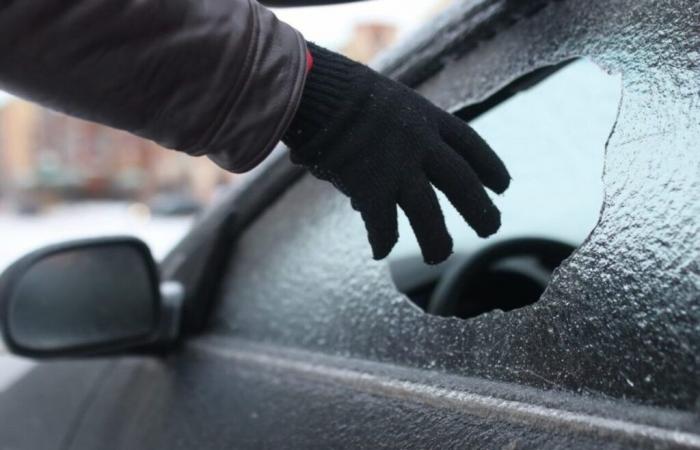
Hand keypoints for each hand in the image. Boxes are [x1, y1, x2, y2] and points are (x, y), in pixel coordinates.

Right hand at [284, 43, 509, 263]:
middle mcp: (420, 144)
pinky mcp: (372, 188)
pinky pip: (384, 225)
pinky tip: (380, 252)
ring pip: (428, 214)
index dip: (489, 166)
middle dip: (480, 209)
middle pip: (462, 183)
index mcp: (427, 117)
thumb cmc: (342, 93)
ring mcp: (398, 167)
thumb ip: (394, 138)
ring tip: (439, 256)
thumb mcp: (385, 102)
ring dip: (437, 241)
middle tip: (492, 228)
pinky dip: (383, 240)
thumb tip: (381, 178)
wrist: (318, 91)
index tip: (504, 186)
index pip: (469, 144)